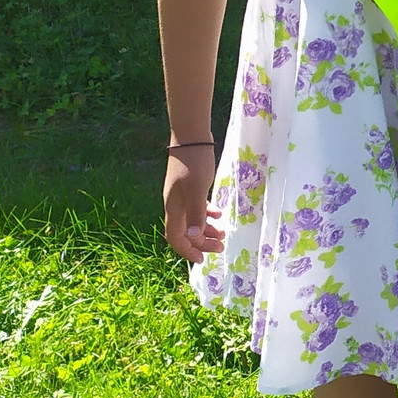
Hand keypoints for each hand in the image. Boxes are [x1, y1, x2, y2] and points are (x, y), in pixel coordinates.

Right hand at [163, 148, 226, 262]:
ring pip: (191, 220)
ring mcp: (181, 195)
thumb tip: (193, 235)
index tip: (202, 260)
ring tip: (223, 234)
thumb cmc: (194, 162)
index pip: (175, 237)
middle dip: (201, 242)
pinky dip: (206, 214)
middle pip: (185, 231)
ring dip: (206, 229)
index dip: (187, 251)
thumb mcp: (198, 189)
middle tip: (221, 247)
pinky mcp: (189, 186)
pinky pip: (196, 207)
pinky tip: (218, 214)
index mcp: (174, 208)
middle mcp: (174, 204)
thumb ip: (196, 212)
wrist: (190, 137)